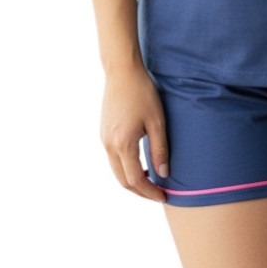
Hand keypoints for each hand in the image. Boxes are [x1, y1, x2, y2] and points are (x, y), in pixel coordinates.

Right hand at [100, 65, 169, 201]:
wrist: (122, 72)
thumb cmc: (143, 93)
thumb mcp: (157, 121)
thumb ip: (159, 149)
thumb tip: (163, 174)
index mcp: (122, 144)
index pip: (135, 180)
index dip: (149, 192)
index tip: (163, 196)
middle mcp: (108, 145)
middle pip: (122, 180)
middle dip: (140, 191)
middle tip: (158, 193)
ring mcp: (103, 139)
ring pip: (116, 171)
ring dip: (132, 180)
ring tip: (151, 181)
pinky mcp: (103, 132)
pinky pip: (113, 159)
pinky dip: (125, 167)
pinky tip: (139, 164)